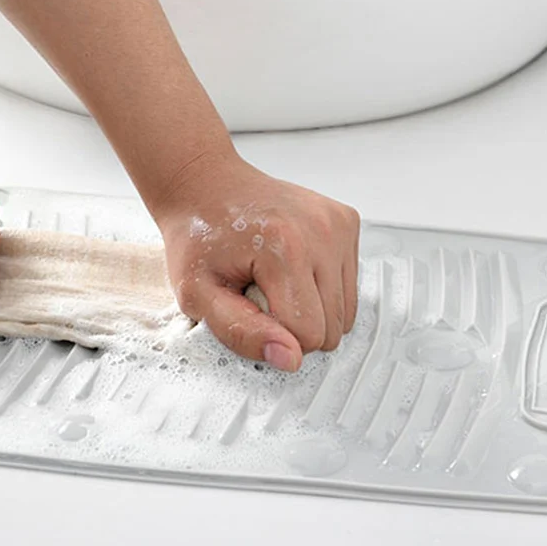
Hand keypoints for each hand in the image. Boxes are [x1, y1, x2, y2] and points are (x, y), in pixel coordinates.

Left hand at [154, 151, 359, 371]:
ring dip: (310, 307)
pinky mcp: (347, 222)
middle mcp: (321, 232)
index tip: (248, 308)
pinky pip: (348, 285)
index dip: (275, 335)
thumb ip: (241, 332)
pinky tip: (290, 266)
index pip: (309, 335)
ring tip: (273, 280)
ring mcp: (338, 224)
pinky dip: (321, 287)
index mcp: (285, 248)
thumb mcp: (197, 294)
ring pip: (346, 311)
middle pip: (333, 327)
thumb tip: (289, 359)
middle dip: (294, 324)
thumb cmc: (198, 236)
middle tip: (258, 292)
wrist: (204, 186)